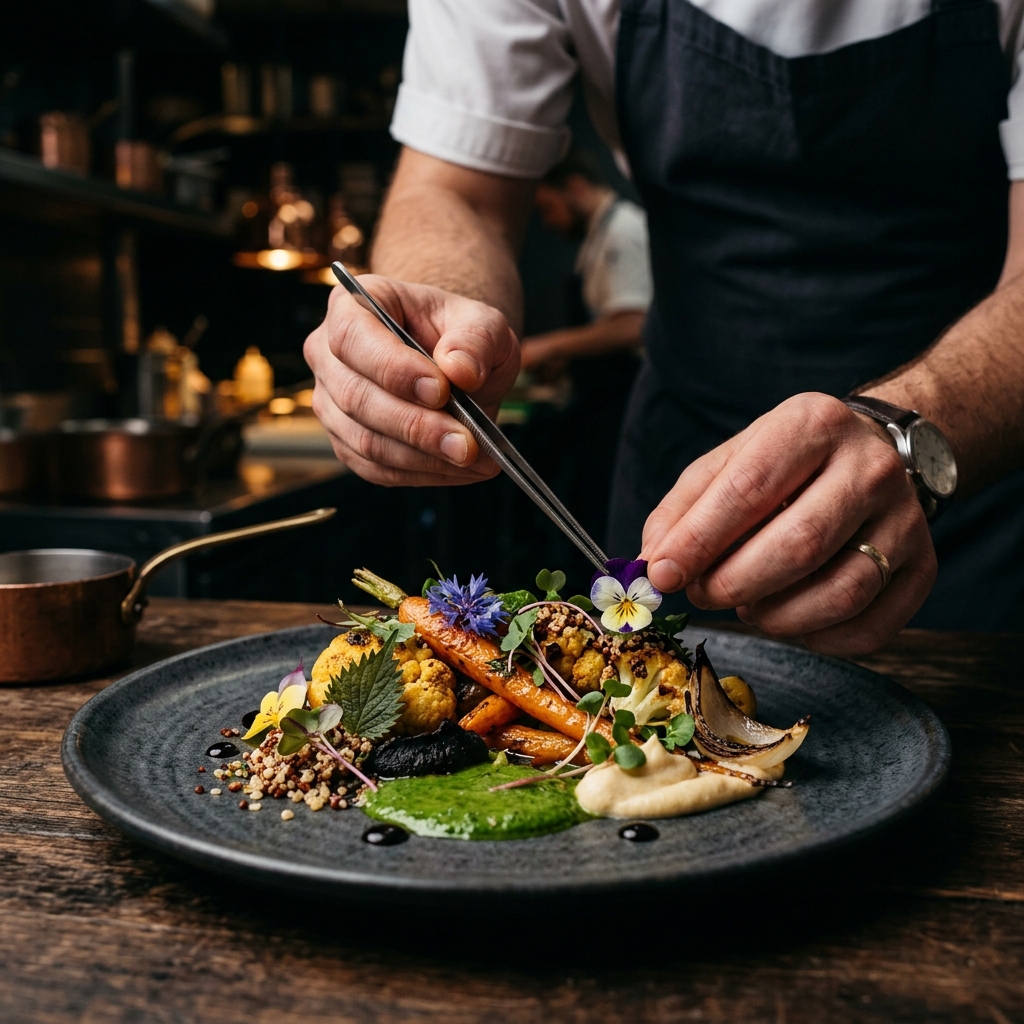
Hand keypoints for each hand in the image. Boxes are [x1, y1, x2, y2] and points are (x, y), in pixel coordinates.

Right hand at [304, 275, 519, 485]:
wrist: (454, 363)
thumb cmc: (460, 335)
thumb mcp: (482, 323)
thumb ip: (476, 340)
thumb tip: (460, 370)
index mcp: (352, 307)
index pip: (353, 337)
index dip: (393, 368)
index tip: (441, 390)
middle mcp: (329, 356)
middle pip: (356, 397)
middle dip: (416, 425)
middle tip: (467, 443)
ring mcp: (332, 404)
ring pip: (365, 441)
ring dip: (422, 457)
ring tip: (472, 459)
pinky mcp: (348, 443)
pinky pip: (376, 469)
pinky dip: (420, 474)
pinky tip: (458, 470)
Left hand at [639, 393, 937, 655]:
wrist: (871, 454)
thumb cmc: (786, 464)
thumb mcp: (729, 461)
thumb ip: (684, 508)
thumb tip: (654, 563)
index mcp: (813, 425)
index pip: (749, 489)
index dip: (699, 540)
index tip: (662, 574)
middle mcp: (871, 468)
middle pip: (798, 545)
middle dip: (734, 583)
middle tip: (702, 594)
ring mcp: (906, 520)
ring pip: (839, 593)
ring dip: (775, 616)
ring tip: (748, 604)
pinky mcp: (924, 568)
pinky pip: (869, 629)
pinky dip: (816, 639)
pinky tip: (791, 619)